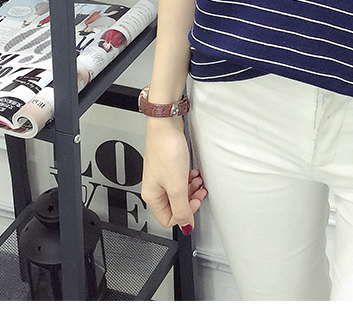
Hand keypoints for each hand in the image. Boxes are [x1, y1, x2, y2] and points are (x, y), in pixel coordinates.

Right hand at [141, 119, 207, 234]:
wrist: (166, 125)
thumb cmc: (167, 150)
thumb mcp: (177, 185)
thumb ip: (182, 208)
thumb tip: (186, 227)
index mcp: (152, 197)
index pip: (169, 219)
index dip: (185, 214)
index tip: (195, 202)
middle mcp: (155, 188)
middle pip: (175, 206)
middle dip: (190, 199)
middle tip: (200, 191)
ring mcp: (161, 176)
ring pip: (179, 192)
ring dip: (191, 188)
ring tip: (198, 179)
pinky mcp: (168, 166)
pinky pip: (180, 180)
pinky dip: (188, 178)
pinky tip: (193, 172)